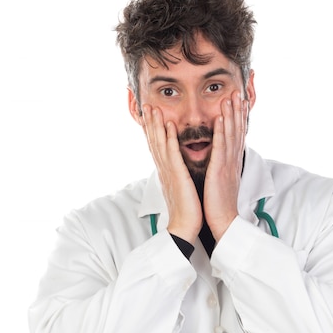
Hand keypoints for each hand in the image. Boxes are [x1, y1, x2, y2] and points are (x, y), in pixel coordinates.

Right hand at [142, 104, 202, 243]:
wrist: (184, 227)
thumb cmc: (186, 209)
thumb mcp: (180, 187)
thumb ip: (177, 174)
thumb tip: (177, 168)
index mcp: (166, 172)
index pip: (157, 147)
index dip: (152, 131)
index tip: (149, 116)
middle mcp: (164, 169)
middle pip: (154, 141)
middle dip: (150, 123)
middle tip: (146, 106)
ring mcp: (168, 172)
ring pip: (160, 143)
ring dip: (156, 125)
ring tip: (153, 108)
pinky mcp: (176, 176)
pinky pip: (172, 153)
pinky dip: (170, 138)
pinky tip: (169, 126)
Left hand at [203, 91, 247, 240]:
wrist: (223, 222)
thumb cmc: (219, 204)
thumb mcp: (222, 181)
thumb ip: (222, 166)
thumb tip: (220, 158)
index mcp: (232, 163)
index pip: (236, 136)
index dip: (238, 118)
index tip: (240, 102)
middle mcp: (232, 161)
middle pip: (237, 131)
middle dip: (238, 111)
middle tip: (239, 92)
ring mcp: (228, 165)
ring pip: (231, 135)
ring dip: (231, 115)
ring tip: (231, 97)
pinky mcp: (220, 171)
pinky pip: (221, 148)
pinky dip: (222, 132)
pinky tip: (221, 118)